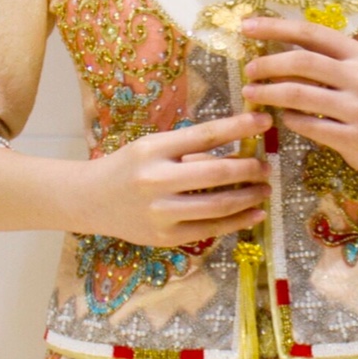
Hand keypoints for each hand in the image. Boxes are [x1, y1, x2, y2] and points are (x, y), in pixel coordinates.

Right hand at [75, 112, 271, 250]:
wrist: (90, 200)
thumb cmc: (128, 168)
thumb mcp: (152, 146)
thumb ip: (189, 146)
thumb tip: (238, 143)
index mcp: (153, 150)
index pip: (206, 135)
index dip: (240, 127)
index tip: (265, 120)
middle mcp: (156, 180)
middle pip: (218, 172)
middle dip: (250, 168)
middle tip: (267, 166)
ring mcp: (160, 212)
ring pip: (218, 204)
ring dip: (249, 196)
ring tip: (264, 189)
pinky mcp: (165, 237)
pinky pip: (210, 229)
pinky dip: (237, 221)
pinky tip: (254, 214)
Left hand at [238, 16, 357, 180]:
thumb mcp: (354, 72)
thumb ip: (321, 60)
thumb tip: (270, 48)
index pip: (310, 33)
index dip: (275, 27)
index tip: (246, 27)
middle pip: (301, 61)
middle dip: (267, 63)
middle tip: (248, 70)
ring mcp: (357, 108)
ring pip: (299, 95)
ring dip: (268, 93)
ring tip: (251, 93)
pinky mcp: (353, 137)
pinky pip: (308, 125)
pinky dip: (289, 119)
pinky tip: (283, 117)